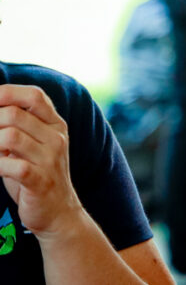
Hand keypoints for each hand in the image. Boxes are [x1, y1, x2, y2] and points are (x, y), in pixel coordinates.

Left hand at [0, 85, 84, 239]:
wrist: (59, 212)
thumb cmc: (37, 175)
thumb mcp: (34, 146)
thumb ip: (18, 127)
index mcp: (56, 125)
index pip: (35, 96)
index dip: (7, 92)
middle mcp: (56, 138)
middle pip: (15, 114)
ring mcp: (50, 159)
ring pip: (10, 136)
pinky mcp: (40, 180)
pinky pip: (11, 165)